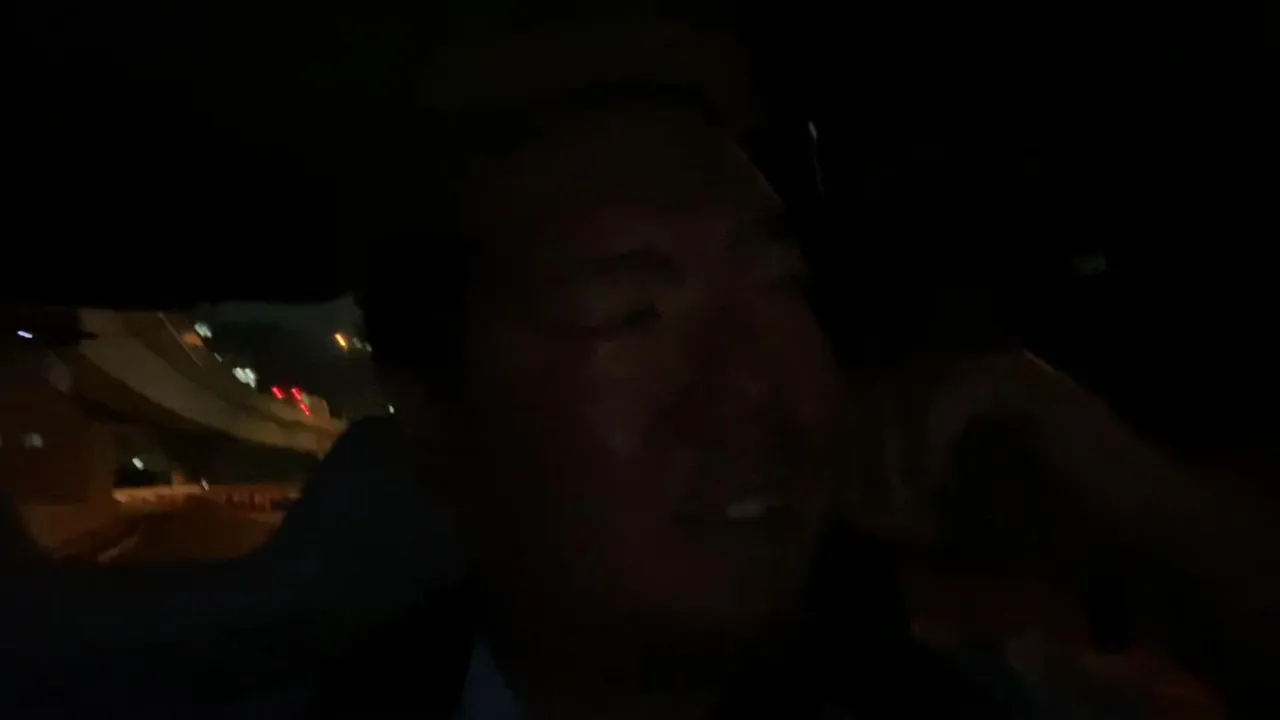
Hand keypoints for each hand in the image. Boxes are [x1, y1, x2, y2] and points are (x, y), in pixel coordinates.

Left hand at [841, 348, 1196, 572]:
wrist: (1132, 532)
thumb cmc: (1048, 531)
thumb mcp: (951, 520)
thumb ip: (900, 503)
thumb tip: (840, 500)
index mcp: (949, 405)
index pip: (875, 405)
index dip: (849, 447)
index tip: (840, 497)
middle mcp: (968, 376)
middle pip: (882, 390)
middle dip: (861, 450)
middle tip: (862, 503)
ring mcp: (995, 371)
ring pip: (909, 388)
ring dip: (892, 449)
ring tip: (900, 499)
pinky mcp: (1019, 380)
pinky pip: (947, 394)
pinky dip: (928, 438)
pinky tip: (931, 480)